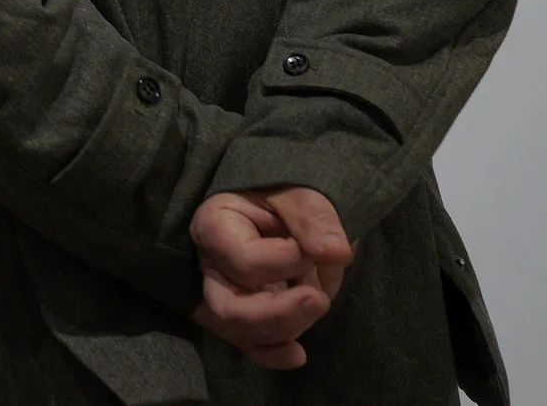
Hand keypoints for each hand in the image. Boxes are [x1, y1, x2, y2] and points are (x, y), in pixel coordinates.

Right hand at [189, 186, 353, 369]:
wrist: (279, 203)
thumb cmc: (281, 192)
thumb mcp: (298, 191)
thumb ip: (313, 218)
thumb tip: (336, 253)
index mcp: (214, 225)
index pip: (241, 259)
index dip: (284, 261)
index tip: (312, 248)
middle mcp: (210, 265)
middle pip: (227, 308)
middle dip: (277, 314)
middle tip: (318, 300)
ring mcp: (223, 293)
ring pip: (241, 331)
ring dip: (286, 326)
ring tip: (318, 300)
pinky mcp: (243, 314)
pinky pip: (249, 343)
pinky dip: (273, 353)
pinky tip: (298, 356)